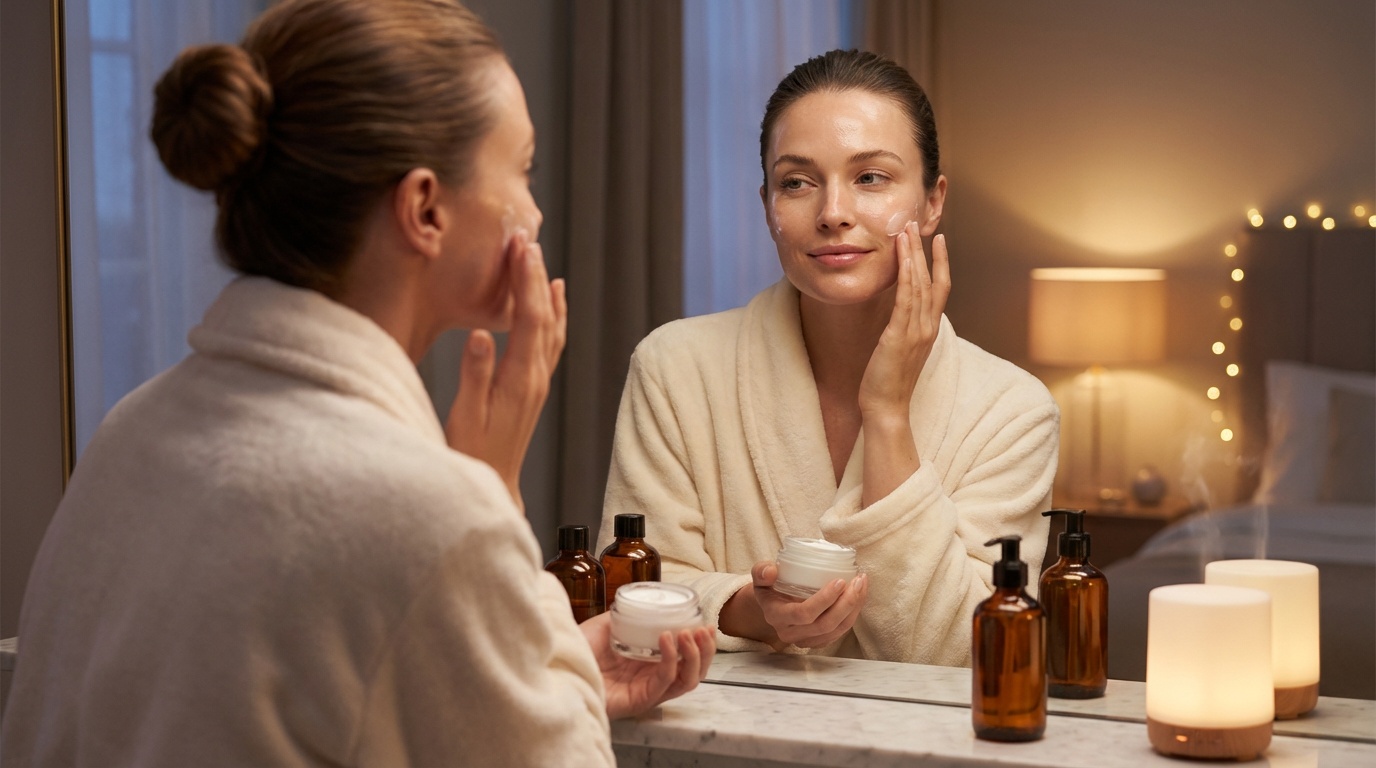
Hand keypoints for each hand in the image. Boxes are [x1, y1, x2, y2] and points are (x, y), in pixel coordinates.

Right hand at [445, 232, 567, 511]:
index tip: (520, 247)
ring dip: (545, 288)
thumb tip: (481, 335)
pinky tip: (553, 295)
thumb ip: (474, 374)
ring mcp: (540, 380)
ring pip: (552, 324)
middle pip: (543, 314)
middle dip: (535, 274)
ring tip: (537, 257)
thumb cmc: (473, 452)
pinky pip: (552, 338)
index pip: (527, 318)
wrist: (495, 482)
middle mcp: (537, 375)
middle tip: (526, 238)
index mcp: (519, 378)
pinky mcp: (536, 384)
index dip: (525, 280)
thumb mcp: (465, 415)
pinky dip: (554, 311)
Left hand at [578, 612, 715, 719]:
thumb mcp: (606, 625)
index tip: (705, 623)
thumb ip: (626, 616)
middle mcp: (651, 679)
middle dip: (705, 651)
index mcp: (649, 663)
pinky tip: (668, 639)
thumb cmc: (576, 650)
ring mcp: (646, 691)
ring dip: (694, 656)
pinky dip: (671, 660)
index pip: (686, 659)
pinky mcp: (638, 700)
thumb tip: (644, 601)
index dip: (701, 643)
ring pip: (686, 681)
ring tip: (689, 633)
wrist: (556, 663)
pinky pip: (663, 682)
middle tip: (704, 629)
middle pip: (693, 673)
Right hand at [745, 561, 867, 648]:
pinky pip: (840, 632)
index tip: (840, 580)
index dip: (824, 599)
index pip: (804, 613)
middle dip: (847, 603)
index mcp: (777, 616)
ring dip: (854, 608)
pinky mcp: (818, 641)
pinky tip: (859, 596)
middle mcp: (790, 633)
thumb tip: (771, 570)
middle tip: (858, 581)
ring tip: (862, 585)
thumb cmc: (769, 587)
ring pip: (836, 630)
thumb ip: (761, 571)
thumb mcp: (760, 576)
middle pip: (825, 624)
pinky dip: (853, 614)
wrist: (771, 605)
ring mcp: (805, 640)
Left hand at [857, 226, 949, 422]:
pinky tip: (901, 258)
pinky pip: (905, 299)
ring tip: (906, 231)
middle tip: (916, 224)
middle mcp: (927, 327)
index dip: (940, 263)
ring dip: (913, 256)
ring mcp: (916, 331)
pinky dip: (905, 276)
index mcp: (929, 329)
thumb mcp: (900, 350)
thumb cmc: (888, 382)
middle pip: (931, 280)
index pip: (940, 289)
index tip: (938, 240)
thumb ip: (903, 329)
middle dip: (924, 251)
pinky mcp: (899, 336)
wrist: (887, 408)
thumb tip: (897, 313)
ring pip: (919, 284)